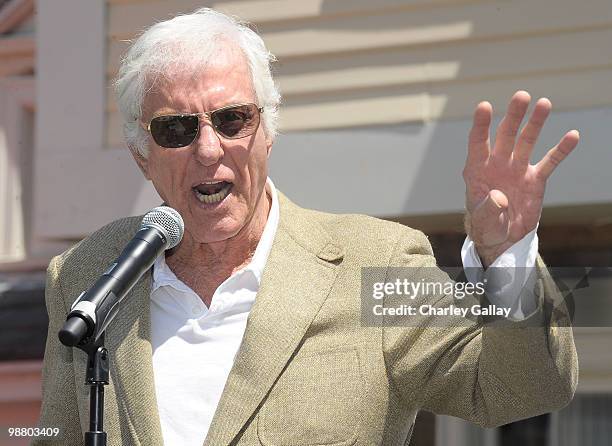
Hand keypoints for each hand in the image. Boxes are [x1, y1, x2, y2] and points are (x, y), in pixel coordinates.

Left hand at [463, 90, 579, 266]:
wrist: (501, 237)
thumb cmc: (485, 225)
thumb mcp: (483, 221)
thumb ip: (488, 208)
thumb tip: (499, 197)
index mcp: (477, 170)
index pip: (478, 143)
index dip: (481, 125)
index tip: (484, 106)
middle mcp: (497, 163)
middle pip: (505, 135)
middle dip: (513, 116)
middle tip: (522, 96)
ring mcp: (517, 169)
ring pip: (526, 141)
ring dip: (535, 123)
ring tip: (544, 103)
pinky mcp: (535, 179)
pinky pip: (549, 161)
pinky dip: (561, 149)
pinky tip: (572, 135)